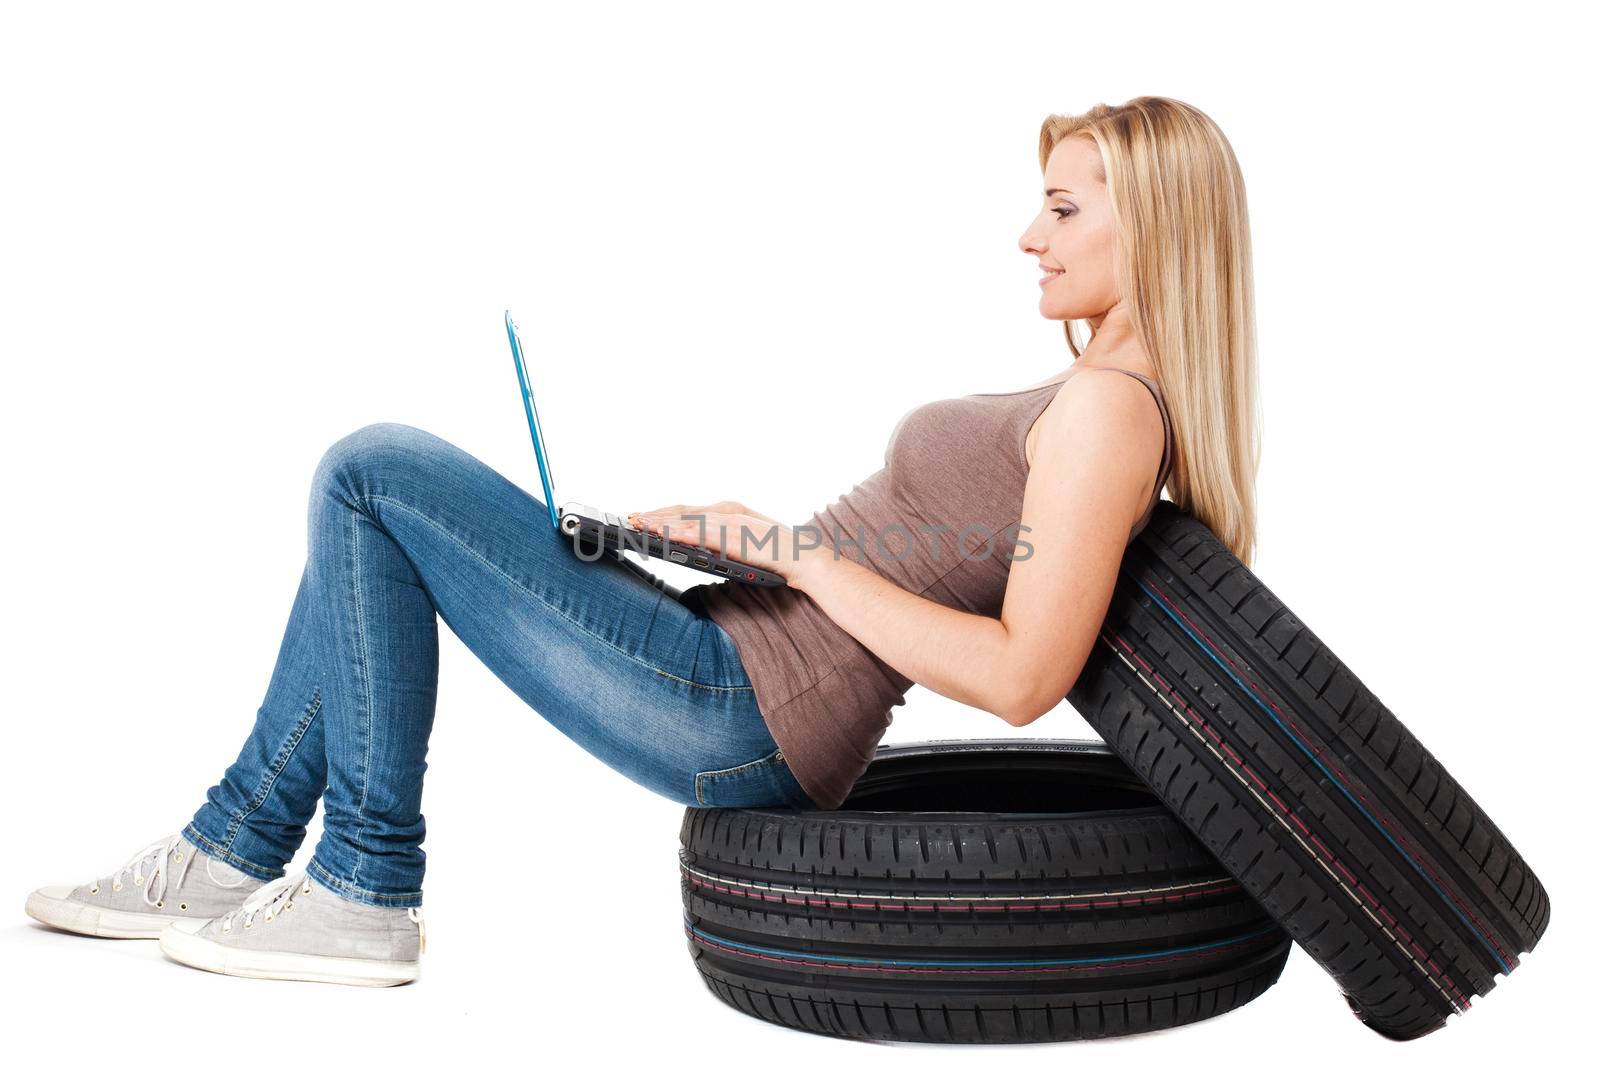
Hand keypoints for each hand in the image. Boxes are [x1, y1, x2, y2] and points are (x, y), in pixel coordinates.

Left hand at [627, 500, 812, 584]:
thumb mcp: (741, 544)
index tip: (640, 516)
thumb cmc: (773, 556)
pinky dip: (683, 533)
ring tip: (641, 525)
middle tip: (630, 519)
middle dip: (655, 515)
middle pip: (683, 511)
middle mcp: (728, 511)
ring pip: (690, 521)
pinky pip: (705, 534)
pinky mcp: (738, 537)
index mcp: (728, 511)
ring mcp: (733, 523)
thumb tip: (689, 546)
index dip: (662, 513)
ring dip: (663, 523)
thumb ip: (718, 541)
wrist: (805, 559)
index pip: (688, 510)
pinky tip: (666, 535)